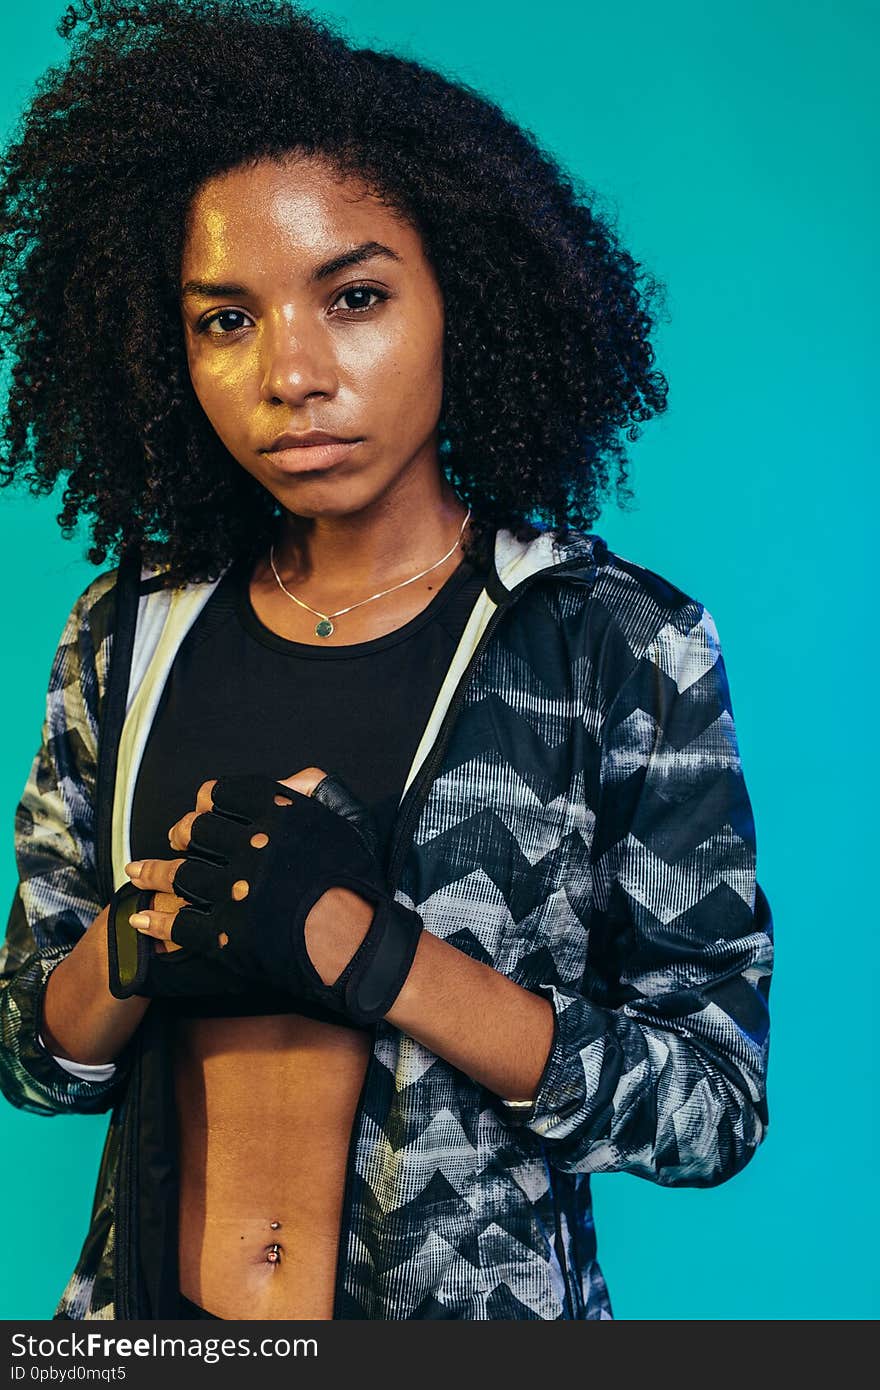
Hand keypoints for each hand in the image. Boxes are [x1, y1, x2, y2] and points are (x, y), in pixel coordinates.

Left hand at [107, 768, 336, 1000]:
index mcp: (277, 813)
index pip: (224, 793)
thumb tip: (288, 778)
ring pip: (180, 875)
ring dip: (153, 873)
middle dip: (180, 834)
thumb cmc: (355, 883)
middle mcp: (251, 846)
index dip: (206, 800)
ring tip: (137, 873)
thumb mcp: (341, 822)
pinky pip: (181, 922)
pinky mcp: (226, 931)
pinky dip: (157, 919)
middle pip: (197, 831)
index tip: (200, 808)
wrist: (358, 943)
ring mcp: (235, 890)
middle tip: (174, 840)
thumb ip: (312, 791)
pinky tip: (142, 917)